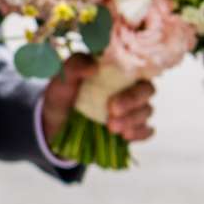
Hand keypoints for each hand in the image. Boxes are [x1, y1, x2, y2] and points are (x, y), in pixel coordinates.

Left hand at [40, 53, 154, 148]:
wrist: (56, 125)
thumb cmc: (62, 95)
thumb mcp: (62, 79)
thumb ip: (74, 66)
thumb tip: (94, 66)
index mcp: (116, 69)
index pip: (136, 67)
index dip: (131, 76)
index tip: (113, 96)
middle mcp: (129, 86)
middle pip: (146, 89)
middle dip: (132, 101)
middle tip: (112, 111)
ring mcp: (132, 108)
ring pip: (147, 110)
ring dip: (133, 119)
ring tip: (112, 128)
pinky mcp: (132, 127)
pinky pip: (146, 129)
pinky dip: (140, 133)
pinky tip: (126, 136)